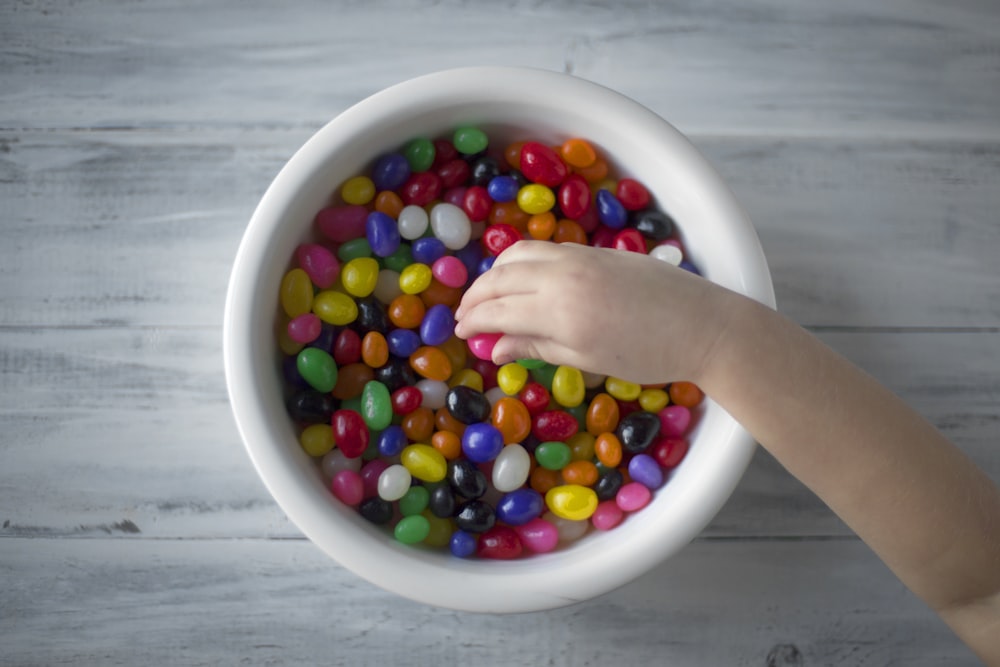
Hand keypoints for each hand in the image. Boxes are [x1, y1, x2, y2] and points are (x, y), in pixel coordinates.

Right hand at [453, 240, 740, 383]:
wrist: (703, 324)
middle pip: (501, 278)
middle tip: (464, 317)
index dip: (473, 321)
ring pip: (519, 255)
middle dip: (476, 297)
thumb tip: (494, 348)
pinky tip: (521, 279)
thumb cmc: (648, 355)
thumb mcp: (588, 361)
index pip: (497, 310)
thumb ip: (537, 348)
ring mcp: (579, 257)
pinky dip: (521, 262)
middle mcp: (563, 276)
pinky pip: (543, 249)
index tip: (460, 334)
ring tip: (488, 296)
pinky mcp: (594, 250)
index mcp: (560, 311)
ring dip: (495, 274)